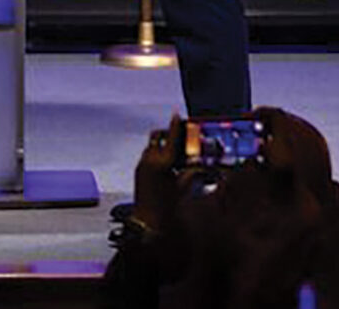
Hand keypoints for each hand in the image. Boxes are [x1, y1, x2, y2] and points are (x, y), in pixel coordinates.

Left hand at [132, 114, 181, 232]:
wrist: (146, 223)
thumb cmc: (166, 210)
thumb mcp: (183, 189)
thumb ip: (191, 173)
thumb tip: (199, 164)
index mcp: (160, 163)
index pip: (170, 139)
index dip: (175, 126)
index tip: (177, 115)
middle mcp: (148, 160)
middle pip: (158, 137)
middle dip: (169, 133)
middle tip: (183, 134)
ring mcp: (142, 165)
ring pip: (153, 146)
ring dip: (164, 145)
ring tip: (180, 152)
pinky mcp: (139, 171)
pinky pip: (149, 156)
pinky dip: (159, 154)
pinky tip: (170, 164)